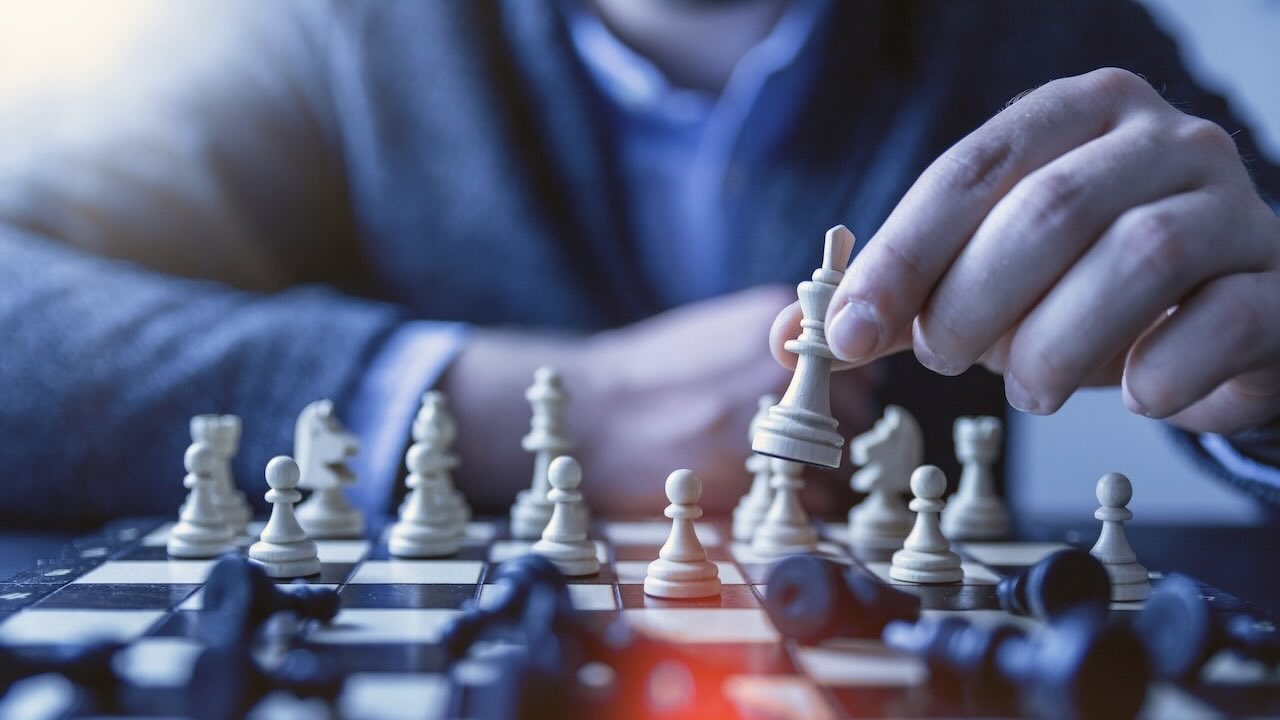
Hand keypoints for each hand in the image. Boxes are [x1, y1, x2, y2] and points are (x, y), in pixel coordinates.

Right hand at [444, 286, 877, 513]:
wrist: (592, 414)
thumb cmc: (650, 376)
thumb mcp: (717, 331)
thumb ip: (776, 344)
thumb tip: (831, 365)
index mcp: (775, 322)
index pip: (861, 361)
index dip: (846, 390)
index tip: (825, 406)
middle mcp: (781, 367)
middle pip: (857, 411)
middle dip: (834, 433)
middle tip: (796, 446)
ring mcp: (770, 420)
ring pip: (841, 460)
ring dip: (823, 474)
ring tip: (776, 472)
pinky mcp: (753, 474)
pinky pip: (816, 500)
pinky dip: (804, 506)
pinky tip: (765, 494)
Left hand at [773, 68, 1279, 434]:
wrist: (1219, 316)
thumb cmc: (1084, 289)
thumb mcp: (984, 281)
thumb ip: (897, 301)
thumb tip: (790, 337)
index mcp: (1075, 116)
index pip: (971, 170)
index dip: (902, 254)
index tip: (848, 331)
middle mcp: (1160, 142)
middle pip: (1050, 209)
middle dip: (974, 301)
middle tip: (946, 359)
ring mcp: (1232, 205)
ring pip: (1139, 256)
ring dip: (1057, 344)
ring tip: (1026, 389)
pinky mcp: (1276, 283)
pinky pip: (1223, 321)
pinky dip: (1162, 372)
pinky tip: (1133, 394)